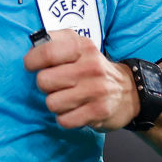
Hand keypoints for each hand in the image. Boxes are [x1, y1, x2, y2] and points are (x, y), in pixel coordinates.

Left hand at [23, 29, 140, 131]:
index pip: (47, 52)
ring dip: (55, 103)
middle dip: (45, 85)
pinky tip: (75, 110)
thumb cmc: (93, 68)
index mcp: (82, 46)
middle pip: (44, 80)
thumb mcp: (79, 46)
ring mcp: (96, 89)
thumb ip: (54, 42)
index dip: (31, 60)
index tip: (31, 65)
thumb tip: (31, 50)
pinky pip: (64, 120)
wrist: (130, 91)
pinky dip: (65, 118)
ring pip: (52, 103)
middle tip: (56, 85)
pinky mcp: (99, 111)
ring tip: (67, 98)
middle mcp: (90, 66)